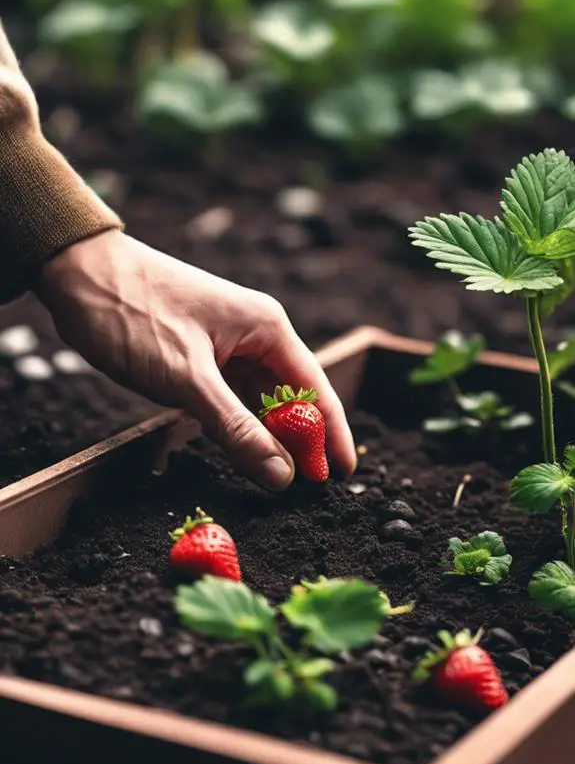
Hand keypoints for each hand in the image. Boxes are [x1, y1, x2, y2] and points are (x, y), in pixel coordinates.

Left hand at [36, 230, 355, 490]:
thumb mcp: (188, 380)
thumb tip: (283, 475)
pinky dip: (237, 427)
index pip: (315, 389)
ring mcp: (226, 347)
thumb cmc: (135, 314)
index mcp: (266, 329)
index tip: (341, 474)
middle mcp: (255, 336)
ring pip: (258, 402)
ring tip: (279, 479)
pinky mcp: (198, 359)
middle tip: (309, 489)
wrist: (76, 274)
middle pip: (291, 398)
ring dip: (267, 437)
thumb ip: (237, 429)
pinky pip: (229, 400)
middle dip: (302, 441)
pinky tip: (242, 454)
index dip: (331, 434)